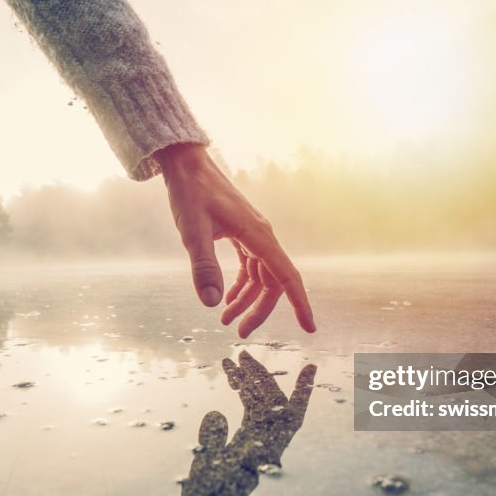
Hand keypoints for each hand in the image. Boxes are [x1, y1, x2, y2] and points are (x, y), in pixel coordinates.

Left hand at [156, 143, 315, 337]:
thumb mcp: (192, 232)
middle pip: (273, 282)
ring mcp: (253, 234)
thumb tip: (211, 304)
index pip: (287, 276)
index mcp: (258, 235)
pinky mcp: (241, 232)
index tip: (308, 328)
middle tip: (239, 332)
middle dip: (259, 310)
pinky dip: (241, 285)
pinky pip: (250, 265)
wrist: (186, 164)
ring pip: (260, 276)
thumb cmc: (190, 192)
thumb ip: (204, 267)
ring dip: (247, 300)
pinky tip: (225, 298)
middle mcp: (261, 236)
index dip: (299, 304)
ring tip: (225, 319)